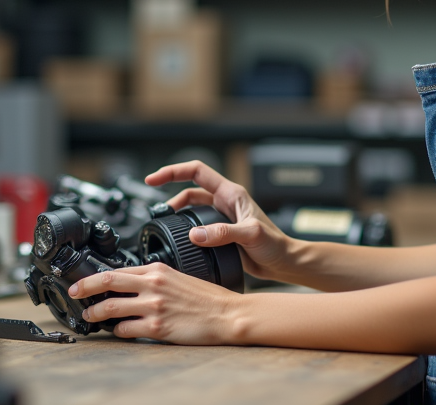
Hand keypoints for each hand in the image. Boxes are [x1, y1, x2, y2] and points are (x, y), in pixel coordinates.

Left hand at [68, 263, 239, 343]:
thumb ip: (154, 278)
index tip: (83, 282)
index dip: (95, 277)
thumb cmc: (207, 298)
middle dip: (84, 287)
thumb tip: (130, 285)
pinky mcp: (158, 326)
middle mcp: (153, 284)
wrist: (227, 313)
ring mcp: (154, 306)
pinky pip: (126, 329)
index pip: (118, 269)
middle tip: (73, 293)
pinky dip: (117, 331)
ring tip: (90, 316)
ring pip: (111, 307)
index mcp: (158, 269)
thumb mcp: (178, 277)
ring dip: (96, 312)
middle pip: (107, 281)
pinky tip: (117, 331)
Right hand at [145, 161, 294, 281]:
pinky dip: (185, 228)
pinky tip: (180, 238)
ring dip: (177, 211)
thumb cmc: (275, 245)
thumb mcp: (250, 235)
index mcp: (231, 193)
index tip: (154, 179)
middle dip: (169, 190)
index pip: (198, 172)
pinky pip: (197, 225)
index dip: (174, 171)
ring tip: (163, 221)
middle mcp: (225, 202)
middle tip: (152, 201)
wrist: (283, 263)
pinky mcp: (221, 232)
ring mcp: (222, 216)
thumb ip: (223, 233)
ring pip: (192, 207)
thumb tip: (195, 234)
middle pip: (190, 188)